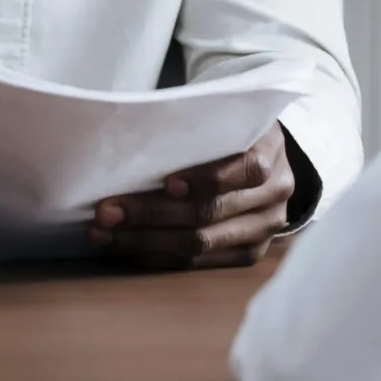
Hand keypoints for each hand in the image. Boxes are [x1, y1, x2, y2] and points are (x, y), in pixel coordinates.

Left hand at [88, 122, 293, 270]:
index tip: (167, 182)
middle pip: (212, 212)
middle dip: (153, 213)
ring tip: (105, 233)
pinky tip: (127, 247)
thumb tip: (134, 134)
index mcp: (271, 151)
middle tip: (108, 210)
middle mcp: (275, 194)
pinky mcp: (248, 254)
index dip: (206, 178)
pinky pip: (199, 264)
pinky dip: (159, 256)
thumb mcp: (224, 116)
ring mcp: (265, 229)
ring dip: (146, 240)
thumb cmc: (229, 131)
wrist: (262, 157)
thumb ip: (196, 125)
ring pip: (201, 244)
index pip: (246, 169)